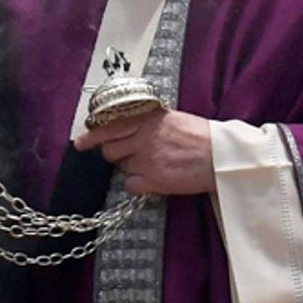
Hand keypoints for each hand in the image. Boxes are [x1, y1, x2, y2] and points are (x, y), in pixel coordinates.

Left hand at [74, 109, 213, 195]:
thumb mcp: (173, 118)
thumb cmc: (202, 136)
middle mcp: (144, 137)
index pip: (109, 125)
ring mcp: (148, 160)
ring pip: (121, 166)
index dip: (91, 136)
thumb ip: (149, 120)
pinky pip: (131, 184)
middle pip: (109, 149)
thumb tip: (128, 124)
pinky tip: (153, 178)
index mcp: (148, 118)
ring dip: (130, 166)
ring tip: (151, 163)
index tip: (80, 142)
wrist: (222, 157)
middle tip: (128, 154)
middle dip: (114, 153)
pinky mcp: (154, 180)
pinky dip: (138, 184)